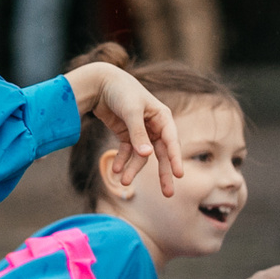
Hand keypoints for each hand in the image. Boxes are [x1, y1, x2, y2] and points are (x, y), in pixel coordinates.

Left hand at [67, 63, 183, 195]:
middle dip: (163, 173)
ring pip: (142, 156)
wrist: (100, 84)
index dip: (175, 158)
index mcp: (163, 116)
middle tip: (168, 194)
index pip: (171, 141)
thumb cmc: (120, 92)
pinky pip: (128, 152)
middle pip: (162, 153)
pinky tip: (114, 170)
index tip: (179, 174)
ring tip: (123, 182)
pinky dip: (122, 161)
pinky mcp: (127, 134)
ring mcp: (141, 131)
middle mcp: (155, 125)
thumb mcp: (131, 111)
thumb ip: (138, 134)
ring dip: (133, 169)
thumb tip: (147, 155)